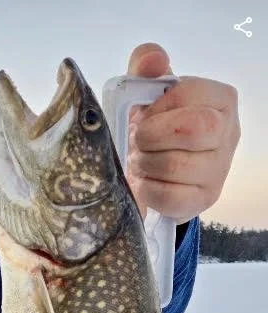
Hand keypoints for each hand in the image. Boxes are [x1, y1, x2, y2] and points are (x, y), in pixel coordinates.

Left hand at [125, 43, 240, 223]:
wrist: (152, 168)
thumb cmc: (153, 126)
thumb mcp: (146, 91)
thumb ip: (146, 66)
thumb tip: (153, 60)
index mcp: (220, 99)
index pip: (189, 93)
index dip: (157, 107)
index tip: (143, 116)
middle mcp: (229, 132)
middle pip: (192, 130)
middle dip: (152, 136)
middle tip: (138, 141)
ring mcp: (220, 169)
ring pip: (177, 166)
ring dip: (146, 164)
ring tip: (141, 161)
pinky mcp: (205, 198)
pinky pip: (170, 197)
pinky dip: (148, 190)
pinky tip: (147, 182)